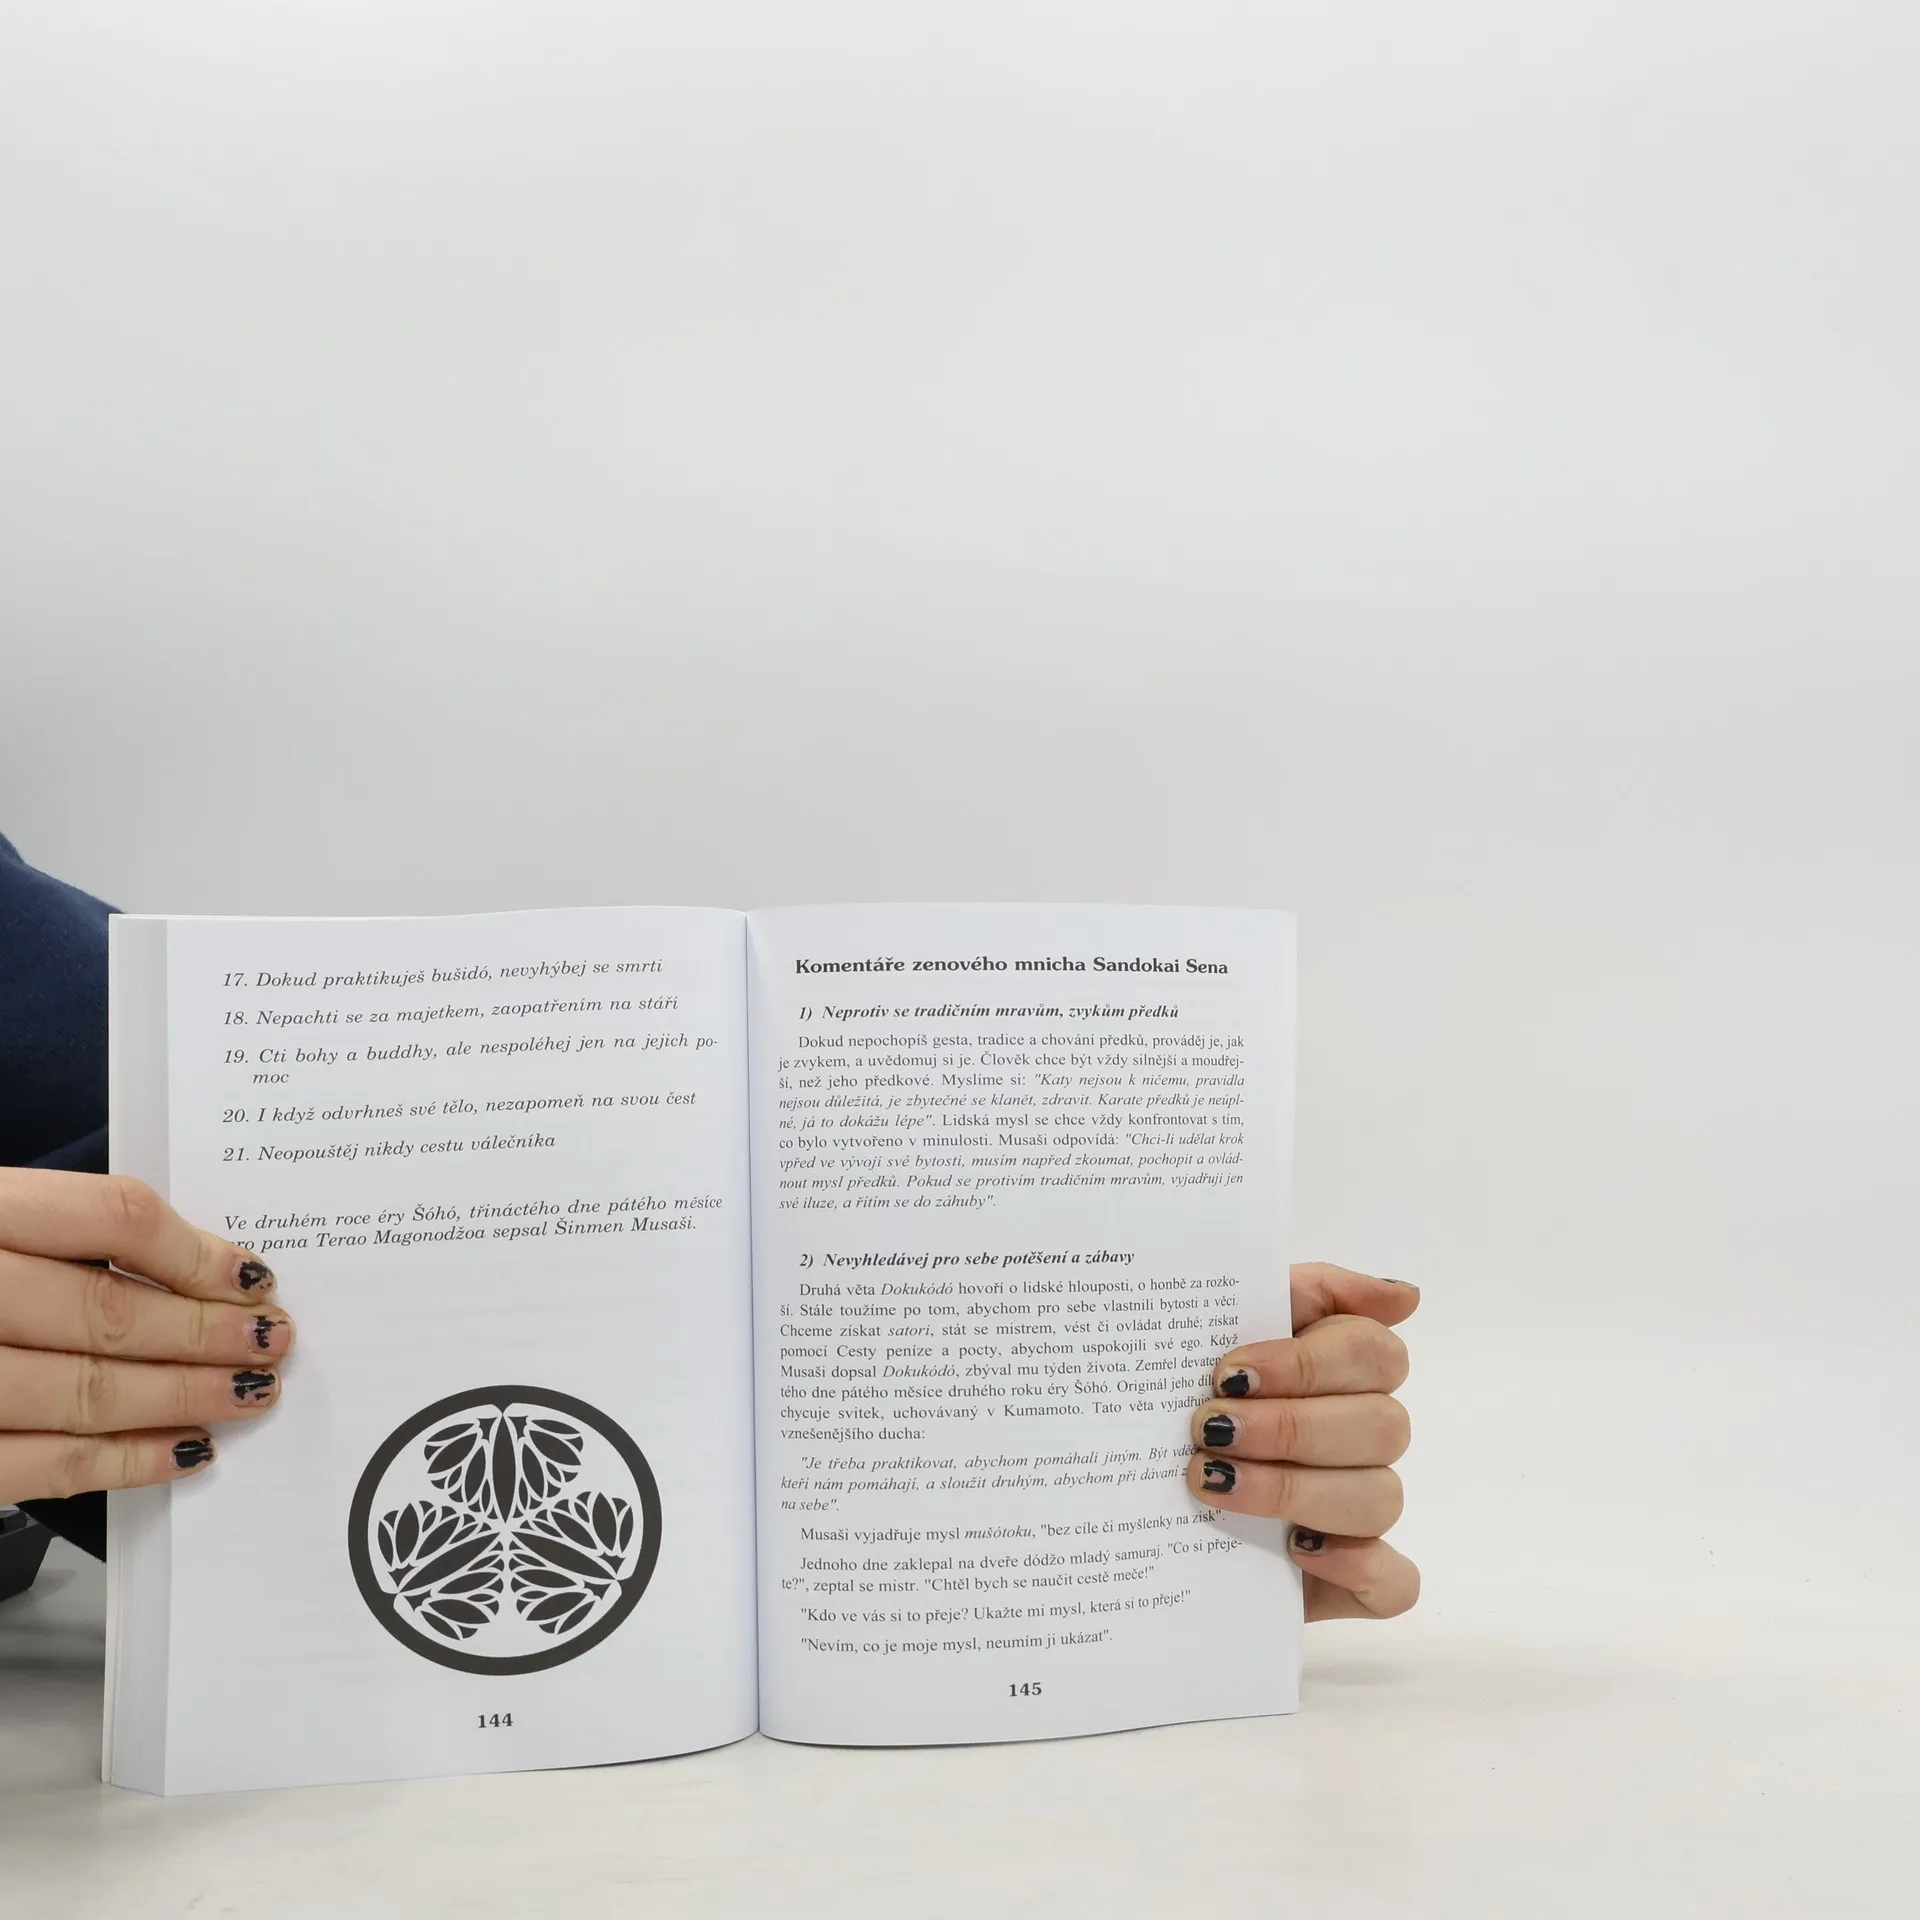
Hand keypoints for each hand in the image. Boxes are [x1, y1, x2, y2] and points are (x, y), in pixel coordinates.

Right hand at [0, 1168, 292, 1503]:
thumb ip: (60, 1231)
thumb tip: (196, 1264)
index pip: (110, 1216)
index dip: (195, 1251)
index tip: (255, 1275)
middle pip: (106, 1310)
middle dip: (206, 1332)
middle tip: (274, 1341)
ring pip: (81, 1390)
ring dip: (181, 1398)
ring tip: (247, 1393)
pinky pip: (36, 1464)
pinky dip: (120, 1461)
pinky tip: (181, 1453)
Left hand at [1187, 1262, 1417, 1620]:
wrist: (1142, 1495)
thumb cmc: (1192, 1398)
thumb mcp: (1226, 1326)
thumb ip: (1305, 1291)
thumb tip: (1404, 1295)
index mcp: (1346, 1371)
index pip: (1374, 1352)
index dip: (1306, 1363)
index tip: (1228, 1373)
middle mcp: (1366, 1439)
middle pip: (1383, 1425)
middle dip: (1290, 1426)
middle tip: (1209, 1428)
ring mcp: (1366, 1513)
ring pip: (1381, 1498)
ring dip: (1295, 1488)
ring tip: (1212, 1481)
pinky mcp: (1358, 1582)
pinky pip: (1395, 1583)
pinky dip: (1354, 1565)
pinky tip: (1294, 1547)